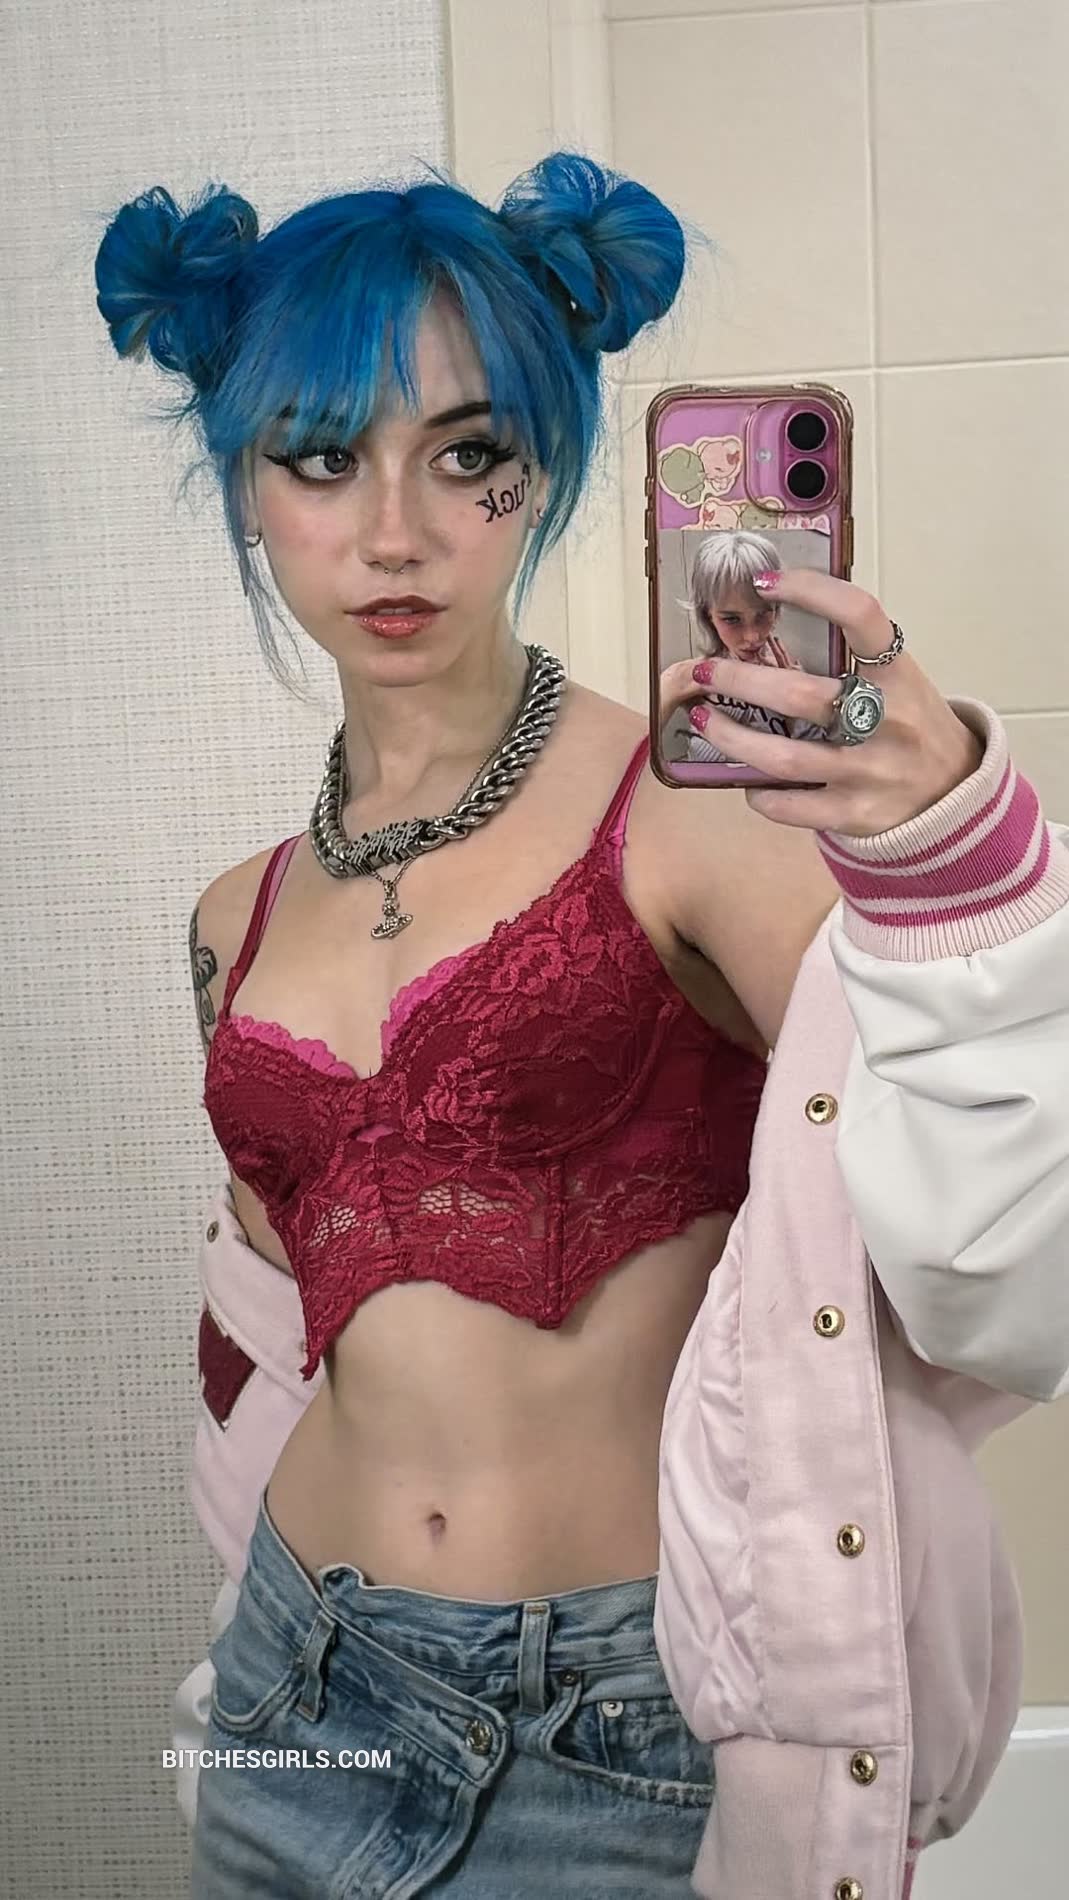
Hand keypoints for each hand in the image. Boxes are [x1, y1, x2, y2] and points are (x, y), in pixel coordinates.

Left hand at [663, 569, 982, 836]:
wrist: (955, 792)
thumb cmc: (911, 724)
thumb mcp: (898, 680)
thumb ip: (852, 657)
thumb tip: (775, 620)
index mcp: (898, 674)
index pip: (860, 616)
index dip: (811, 591)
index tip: (765, 583)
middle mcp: (888, 720)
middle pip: (799, 694)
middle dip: (739, 679)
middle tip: (705, 670)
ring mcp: (872, 771)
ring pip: (784, 757)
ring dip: (731, 737)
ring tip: (703, 720)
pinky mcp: (857, 815)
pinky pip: (792, 806)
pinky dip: (760, 794)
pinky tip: (747, 780)